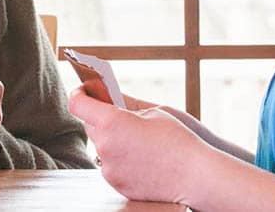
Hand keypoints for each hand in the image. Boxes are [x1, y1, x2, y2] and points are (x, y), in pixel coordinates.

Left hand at [69, 87, 212, 203]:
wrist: (196, 177)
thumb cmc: (178, 141)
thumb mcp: (152, 111)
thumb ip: (125, 104)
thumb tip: (108, 96)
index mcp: (112, 123)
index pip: (78, 104)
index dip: (79, 94)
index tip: (84, 91)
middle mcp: (105, 147)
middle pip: (89, 126)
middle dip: (99, 118)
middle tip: (117, 115)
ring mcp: (109, 168)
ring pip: (100, 147)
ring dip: (110, 140)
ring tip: (136, 140)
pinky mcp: (116, 184)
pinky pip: (110, 165)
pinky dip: (118, 159)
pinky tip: (139, 158)